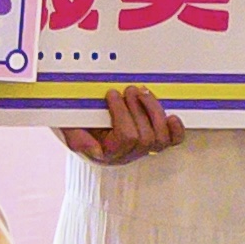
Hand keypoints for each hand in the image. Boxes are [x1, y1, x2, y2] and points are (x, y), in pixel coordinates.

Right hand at [61, 85, 185, 164]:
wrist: (81, 118)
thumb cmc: (77, 121)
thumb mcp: (68, 127)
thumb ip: (76, 138)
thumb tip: (94, 149)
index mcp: (107, 152)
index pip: (126, 137)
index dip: (122, 113)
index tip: (111, 94)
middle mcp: (127, 153)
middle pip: (145, 138)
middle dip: (138, 109)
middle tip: (129, 90)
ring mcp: (142, 147)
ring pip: (160, 139)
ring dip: (154, 111)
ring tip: (143, 93)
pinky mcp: (154, 138)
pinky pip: (171, 141)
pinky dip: (175, 130)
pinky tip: (172, 117)